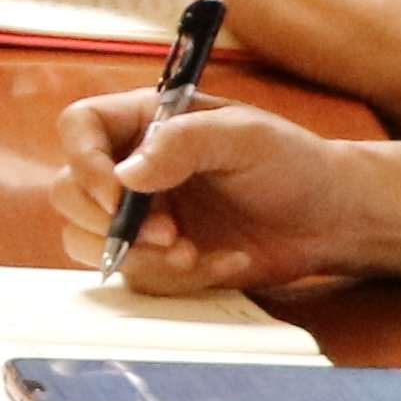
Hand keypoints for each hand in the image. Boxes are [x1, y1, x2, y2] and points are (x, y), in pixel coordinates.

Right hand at [53, 89, 363, 295]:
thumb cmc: (291, 162)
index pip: (79, 128)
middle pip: (69, 192)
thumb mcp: (245, 137)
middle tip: (168, 234)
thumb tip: (126, 176)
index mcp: (144, 122)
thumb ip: (184, 143)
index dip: (85, 162)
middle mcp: (131, 168)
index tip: (118, 196)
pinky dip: (176, 278)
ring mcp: (140, 216)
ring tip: (193, 253)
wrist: (330, 220)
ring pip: (87, 242)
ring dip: (136, 256)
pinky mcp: (157, 258)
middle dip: (111, 223)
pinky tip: (223, 261)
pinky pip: (136, 276)